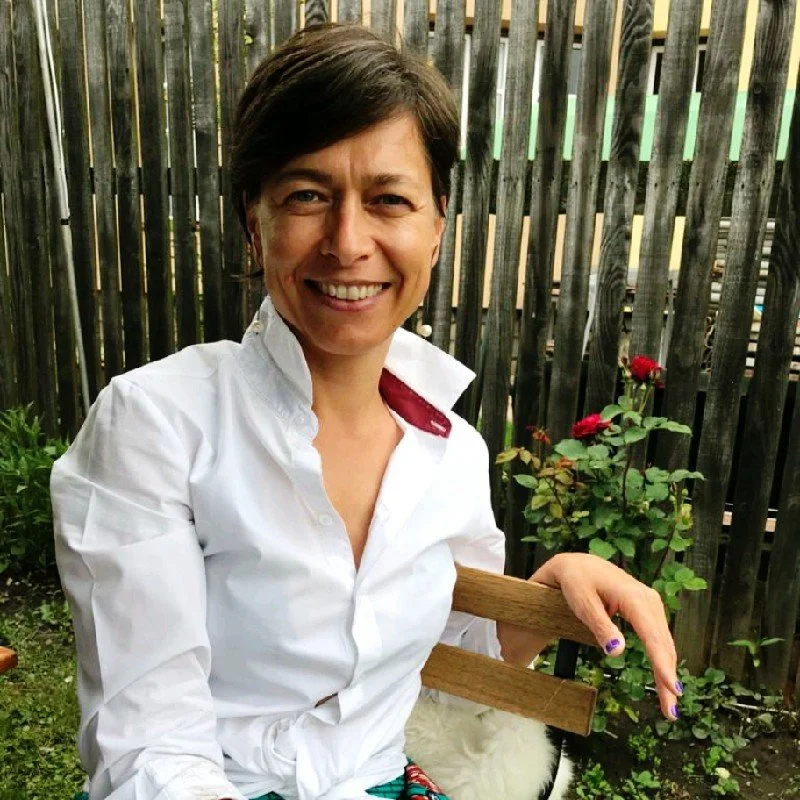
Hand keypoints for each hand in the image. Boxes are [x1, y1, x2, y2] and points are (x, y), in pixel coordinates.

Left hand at [532, 552, 680, 720]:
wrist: (577, 565)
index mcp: (634, 597)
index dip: (662, 664)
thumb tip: (617, 651)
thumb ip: (600, 626)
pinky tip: (663, 679)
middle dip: (668, 677)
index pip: (652, 636)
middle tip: (670, 711)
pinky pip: (658, 638)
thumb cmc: (577, 582)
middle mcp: (648, 599)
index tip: (671, 689)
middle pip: (663, 643)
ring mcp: (650, 603)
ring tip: (668, 703)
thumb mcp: (582, 603)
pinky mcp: (647, 609)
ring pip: (664, 643)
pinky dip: (662, 659)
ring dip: (667, 672)